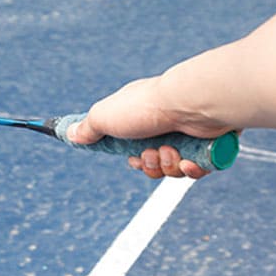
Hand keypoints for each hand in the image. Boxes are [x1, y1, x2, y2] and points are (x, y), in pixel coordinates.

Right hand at [66, 77, 231, 178]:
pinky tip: (190, 158)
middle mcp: (162, 125)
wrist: (190, 105)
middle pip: (150, 163)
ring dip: (168, 165)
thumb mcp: (105, 116)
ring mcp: (185, 134)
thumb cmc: (145, 107)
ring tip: (171, 150)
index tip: (128, 154)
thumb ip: (87, 127)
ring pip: (172, 169)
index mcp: (138, 117)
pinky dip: (191, 168)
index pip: (131, 147)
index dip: (130, 157)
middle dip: (148, 164)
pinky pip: (196, 170)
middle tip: (151, 153)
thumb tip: (69, 134)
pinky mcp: (205, 144)